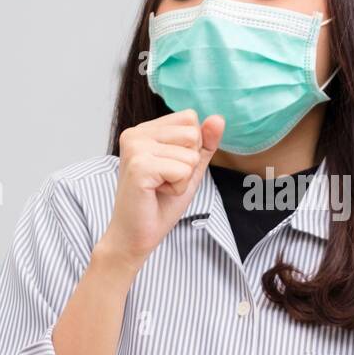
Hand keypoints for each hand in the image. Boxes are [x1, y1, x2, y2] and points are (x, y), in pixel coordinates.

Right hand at [95, 109, 223, 275]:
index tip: (168, 169)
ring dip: (183, 178)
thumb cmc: (160, 203)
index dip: (190, 149)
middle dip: (188, 164)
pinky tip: (156, 193)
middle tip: (164, 181)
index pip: (190, 119)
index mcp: (144, 129)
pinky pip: (183, 170)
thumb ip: (204, 144)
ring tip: (159, 188)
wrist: (135, 236)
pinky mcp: (139, 166)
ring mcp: (135, 148)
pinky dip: (177, 188)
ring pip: (190, 154)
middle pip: (192, 133)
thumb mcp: (190, 169)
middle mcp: (136, 133)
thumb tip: (218, 118)